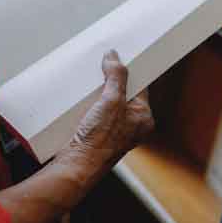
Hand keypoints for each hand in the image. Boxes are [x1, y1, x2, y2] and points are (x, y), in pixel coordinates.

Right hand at [65, 50, 154, 167]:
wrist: (78, 165)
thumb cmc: (100, 140)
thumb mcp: (111, 100)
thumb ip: (116, 76)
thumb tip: (114, 57)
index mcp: (143, 118)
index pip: (140, 86)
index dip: (130, 72)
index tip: (120, 58)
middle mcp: (131, 125)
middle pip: (122, 93)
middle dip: (110, 81)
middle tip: (101, 69)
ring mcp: (114, 130)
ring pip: (107, 102)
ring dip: (97, 93)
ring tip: (89, 84)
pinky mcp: (97, 134)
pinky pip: (95, 112)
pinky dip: (88, 104)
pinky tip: (80, 99)